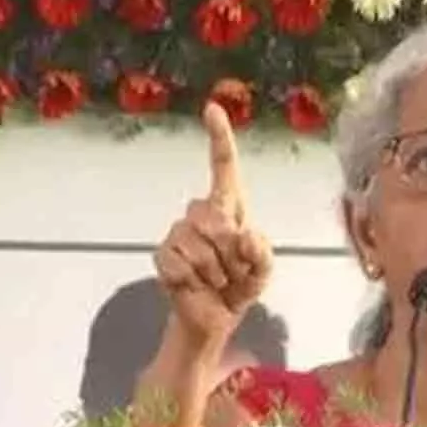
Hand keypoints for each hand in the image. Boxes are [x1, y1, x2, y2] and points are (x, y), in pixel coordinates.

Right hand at [153, 102, 272, 344]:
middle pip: (215, 218)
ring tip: (218, 281)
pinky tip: (196, 286)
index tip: (213, 109)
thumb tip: (244, 234)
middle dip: (231, 253)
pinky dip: (194, 281)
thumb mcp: (263, 271)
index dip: (219, 138)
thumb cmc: (240, 286)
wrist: (213, 317)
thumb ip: (262, 253)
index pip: (223, 167)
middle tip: (234, 273)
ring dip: (216, 271)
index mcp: (229, 209)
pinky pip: (179, 263)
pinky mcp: (163, 255)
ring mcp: (178, 233)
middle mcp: (201, 214)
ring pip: (199, 244)